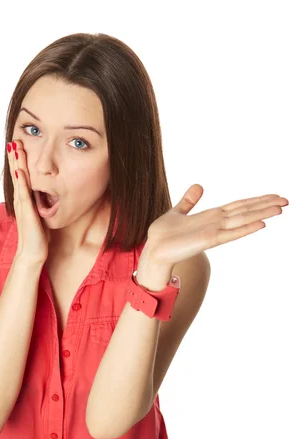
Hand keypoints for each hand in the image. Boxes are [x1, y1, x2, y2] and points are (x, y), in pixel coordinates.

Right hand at [7, 139, 49, 264]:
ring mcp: (22, 205)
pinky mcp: (26, 211)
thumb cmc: (38, 237)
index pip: (21, 176)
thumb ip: (41, 205)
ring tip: (14, 146)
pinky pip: (23, 192)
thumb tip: (49, 196)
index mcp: (24, 200)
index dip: (20, 161)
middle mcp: (21, 199)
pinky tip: (19, 169)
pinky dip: (21, 180)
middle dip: (15, 156)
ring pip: (18, 178)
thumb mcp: (41, 216)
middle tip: (13, 139)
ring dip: (16, 162)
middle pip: (17, 173)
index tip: (20, 146)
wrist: (33, 253)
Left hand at [144, 184, 288, 268]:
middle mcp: (216, 223)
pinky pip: (231, 233)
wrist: (153, 250)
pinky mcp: (209, 240)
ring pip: (243, 220)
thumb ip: (189, 201)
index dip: (256, 200)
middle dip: (265, 206)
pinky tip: (261, 224)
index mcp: (211, 217)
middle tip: (287, 201)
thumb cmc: (164, 235)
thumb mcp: (177, 212)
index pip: (238, 206)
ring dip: (262, 214)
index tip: (274, 196)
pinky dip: (246, 229)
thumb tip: (199, 186)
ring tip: (280, 208)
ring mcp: (214, 232)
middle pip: (246, 211)